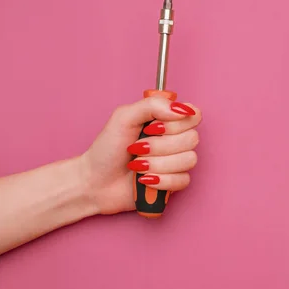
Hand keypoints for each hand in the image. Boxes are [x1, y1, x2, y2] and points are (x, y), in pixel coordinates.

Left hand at [79, 96, 201, 214]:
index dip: (178, 123)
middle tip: (138, 148)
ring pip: (188, 160)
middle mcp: (175, 140)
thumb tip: (181, 109)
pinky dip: (161, 181)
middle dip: (161, 146)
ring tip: (138, 165)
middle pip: (192, 139)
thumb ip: (152, 105)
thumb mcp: (124, 117)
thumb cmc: (107, 149)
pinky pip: (183, 180)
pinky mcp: (174, 183)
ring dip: (159, 164)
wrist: (94, 182)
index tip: (154, 127)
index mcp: (166, 121)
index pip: (194, 115)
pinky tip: (144, 180)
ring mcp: (176, 162)